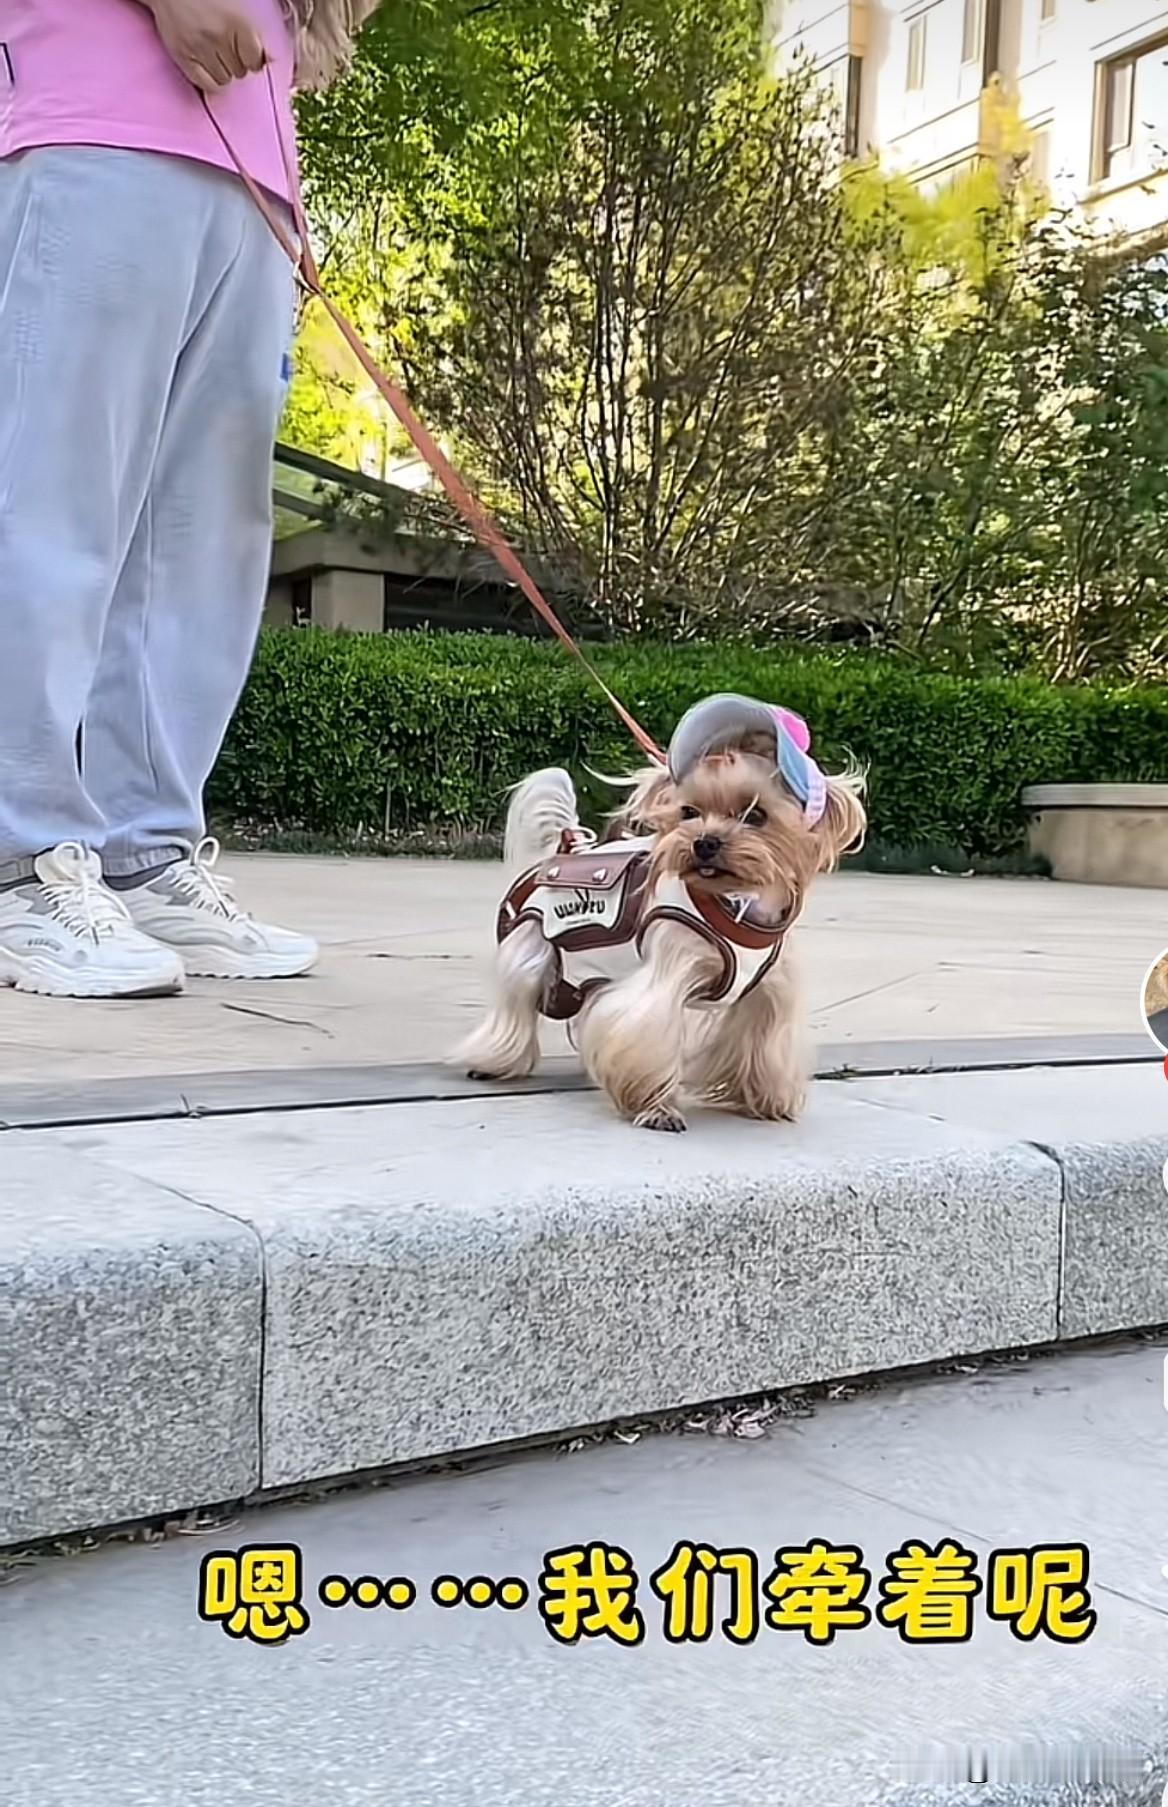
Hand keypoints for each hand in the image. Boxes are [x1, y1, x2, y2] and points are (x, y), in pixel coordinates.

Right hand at [146, 0, 267, 92]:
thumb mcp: (236, 8)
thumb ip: (253, 33)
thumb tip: (272, 61)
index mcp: (238, 22)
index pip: (256, 62)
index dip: (251, 59)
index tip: (244, 53)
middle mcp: (220, 36)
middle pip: (240, 72)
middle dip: (235, 63)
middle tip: (224, 49)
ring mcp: (200, 47)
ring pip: (224, 80)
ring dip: (222, 71)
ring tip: (213, 54)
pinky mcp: (182, 55)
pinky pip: (205, 84)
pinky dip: (208, 80)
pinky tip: (205, 66)